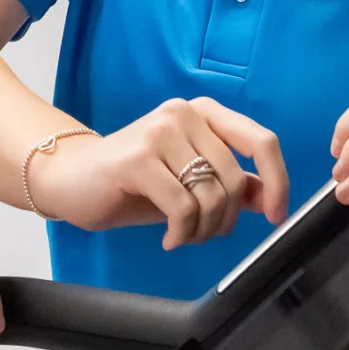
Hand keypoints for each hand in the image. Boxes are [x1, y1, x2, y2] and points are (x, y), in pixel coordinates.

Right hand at [31, 98, 289, 248]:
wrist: (70, 179)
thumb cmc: (134, 181)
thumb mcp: (192, 183)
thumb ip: (233, 184)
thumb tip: (272, 199)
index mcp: (204, 112)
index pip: (261, 141)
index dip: (278, 182)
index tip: (277, 216)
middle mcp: (184, 113)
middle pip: (234, 179)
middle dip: (226, 220)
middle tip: (204, 235)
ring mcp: (159, 133)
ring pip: (210, 197)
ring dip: (202, 230)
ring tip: (183, 235)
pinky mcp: (137, 159)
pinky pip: (182, 209)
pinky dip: (182, 233)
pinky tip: (168, 237)